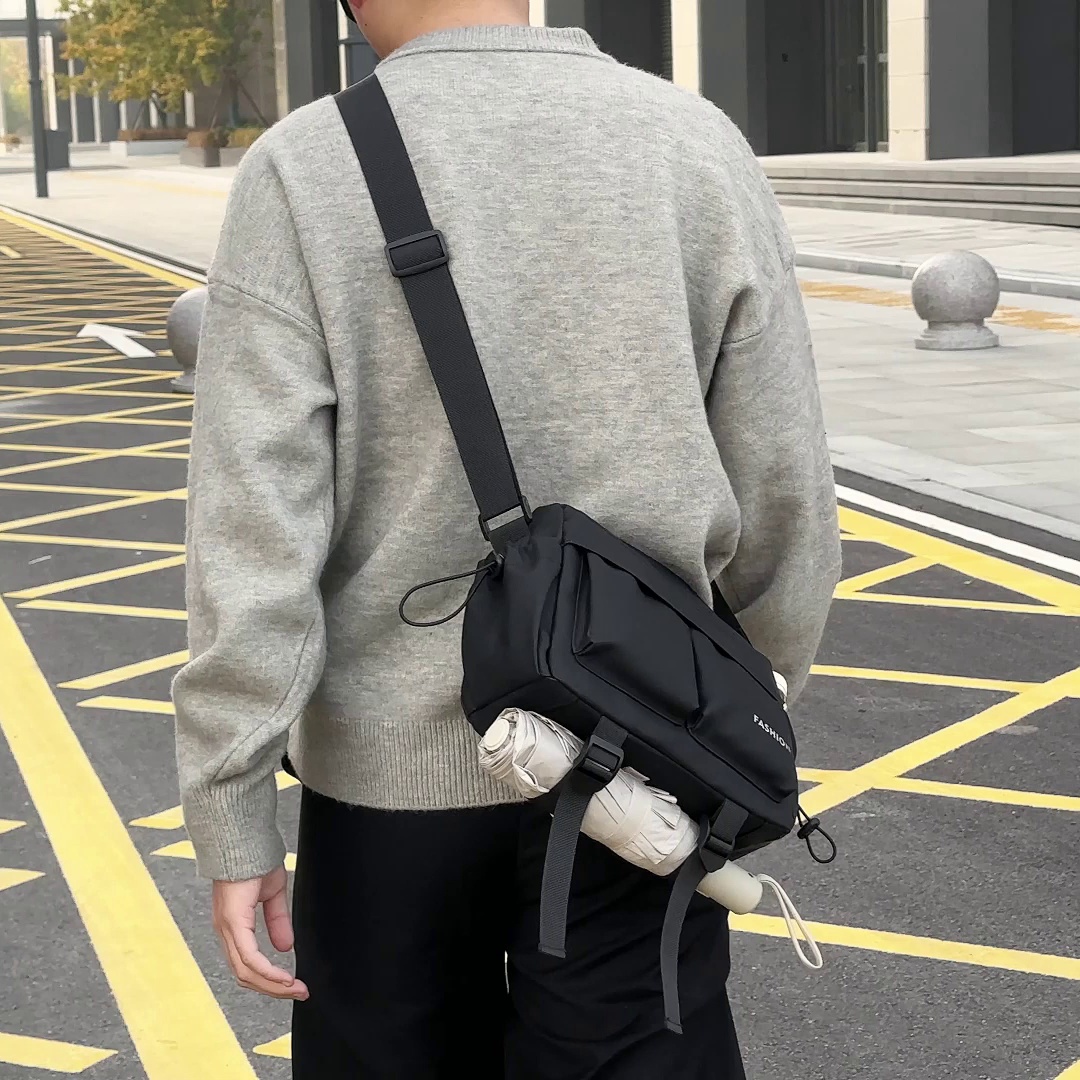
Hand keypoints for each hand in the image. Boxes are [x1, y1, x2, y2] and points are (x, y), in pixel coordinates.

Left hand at [212, 865, 309, 1000]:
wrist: (244, 840)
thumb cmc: (254, 860)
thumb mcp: (272, 894)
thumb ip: (276, 921)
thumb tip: (285, 948)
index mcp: (233, 926)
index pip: (246, 964)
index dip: (269, 979)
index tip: (294, 985)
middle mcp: (226, 931)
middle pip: (245, 975)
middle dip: (274, 989)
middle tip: (299, 993)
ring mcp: (227, 928)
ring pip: (246, 972)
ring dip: (272, 985)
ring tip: (296, 989)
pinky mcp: (233, 922)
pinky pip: (249, 957)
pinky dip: (268, 972)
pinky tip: (284, 978)